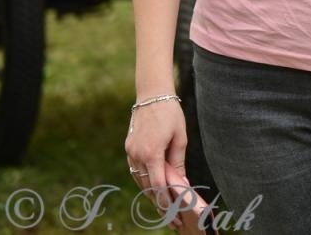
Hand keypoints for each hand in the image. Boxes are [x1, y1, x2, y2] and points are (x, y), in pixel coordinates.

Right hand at [124, 99, 207, 229]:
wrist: (152, 95)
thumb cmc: (171, 114)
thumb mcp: (180, 138)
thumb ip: (178, 162)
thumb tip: (181, 182)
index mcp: (151, 153)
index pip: (157, 184)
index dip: (165, 200)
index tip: (172, 212)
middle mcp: (137, 155)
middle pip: (146, 185)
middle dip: (158, 202)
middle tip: (170, 216)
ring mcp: (130, 152)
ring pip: (139, 179)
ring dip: (151, 192)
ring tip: (164, 205)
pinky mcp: (128, 148)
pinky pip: (135, 169)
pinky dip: (144, 179)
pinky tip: (154, 186)